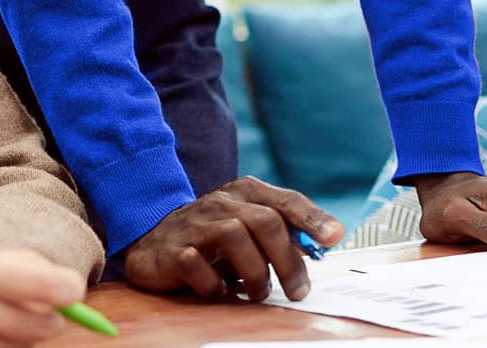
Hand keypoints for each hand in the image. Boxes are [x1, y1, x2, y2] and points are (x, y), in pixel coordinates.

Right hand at [120, 176, 343, 300]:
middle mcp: (220, 203)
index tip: (334, 238)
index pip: (285, 201)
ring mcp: (194, 225)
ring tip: (258, 293)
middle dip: (288, 261)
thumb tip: (324, 241)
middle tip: (298, 291)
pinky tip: (219, 291)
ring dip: (254, 273)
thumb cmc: (211, 234)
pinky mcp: (172, 250)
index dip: (312, 219)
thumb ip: (283, 230)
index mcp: (244, 193)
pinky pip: (197, 265)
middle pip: (265, 221)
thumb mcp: (248, 224)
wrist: (152, 237)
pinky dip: (214, 284)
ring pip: (235, 236)